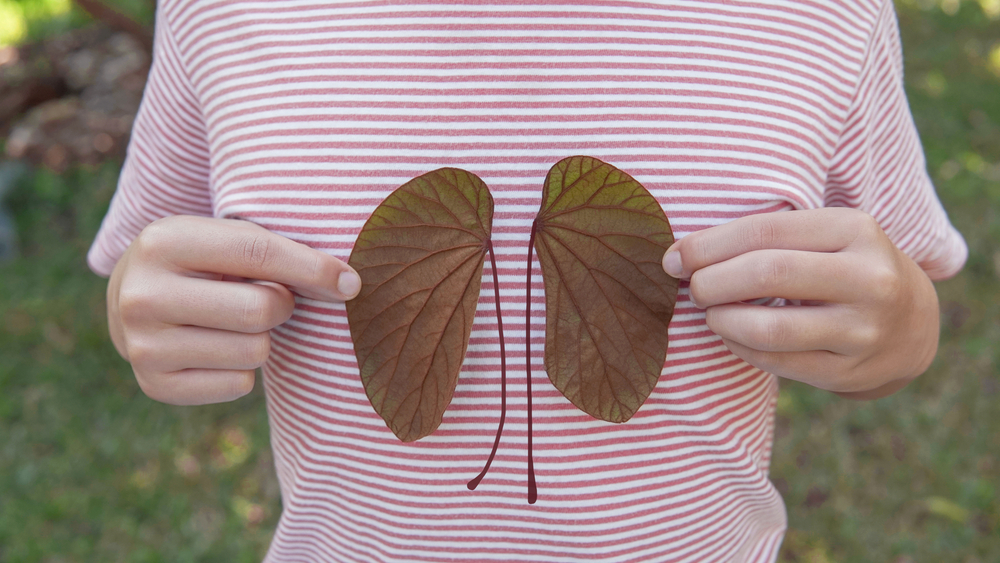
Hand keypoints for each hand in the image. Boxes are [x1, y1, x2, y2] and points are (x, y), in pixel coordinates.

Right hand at [106, 215, 360, 404]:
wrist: (132, 299)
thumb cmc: (203, 262)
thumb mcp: (225, 237)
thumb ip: (280, 252)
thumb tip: (349, 284)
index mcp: (163, 241)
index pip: (257, 252)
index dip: (314, 268)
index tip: (351, 282)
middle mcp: (143, 294)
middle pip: (260, 311)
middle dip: (282, 306)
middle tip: (268, 299)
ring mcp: (143, 345)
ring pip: (254, 352)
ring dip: (262, 339)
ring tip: (235, 322)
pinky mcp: (154, 385)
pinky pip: (239, 384)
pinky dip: (243, 370)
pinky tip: (219, 348)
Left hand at [661, 208, 939, 398]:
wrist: (913, 326)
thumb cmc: (843, 268)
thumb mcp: (825, 237)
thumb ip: (765, 237)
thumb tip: (679, 256)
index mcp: (856, 229)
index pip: (764, 230)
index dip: (708, 245)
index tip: (674, 257)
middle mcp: (869, 278)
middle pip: (766, 274)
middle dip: (711, 281)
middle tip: (693, 288)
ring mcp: (864, 330)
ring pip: (769, 328)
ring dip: (722, 320)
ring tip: (710, 313)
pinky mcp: (851, 372)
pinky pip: (777, 362)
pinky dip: (740, 347)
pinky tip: (731, 335)